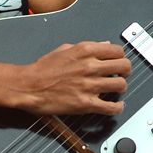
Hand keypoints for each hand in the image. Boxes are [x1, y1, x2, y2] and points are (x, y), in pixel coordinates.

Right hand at [15, 41, 129, 115]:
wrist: (28, 86)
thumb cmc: (41, 69)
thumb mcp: (62, 50)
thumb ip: (86, 47)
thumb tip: (104, 45)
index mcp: (84, 51)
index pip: (118, 51)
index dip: (120, 57)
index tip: (118, 62)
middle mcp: (89, 66)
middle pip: (124, 67)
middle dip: (125, 71)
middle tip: (120, 75)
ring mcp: (89, 85)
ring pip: (121, 85)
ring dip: (120, 88)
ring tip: (114, 89)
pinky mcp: (86, 103)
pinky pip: (112, 107)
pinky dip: (117, 107)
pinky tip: (115, 105)